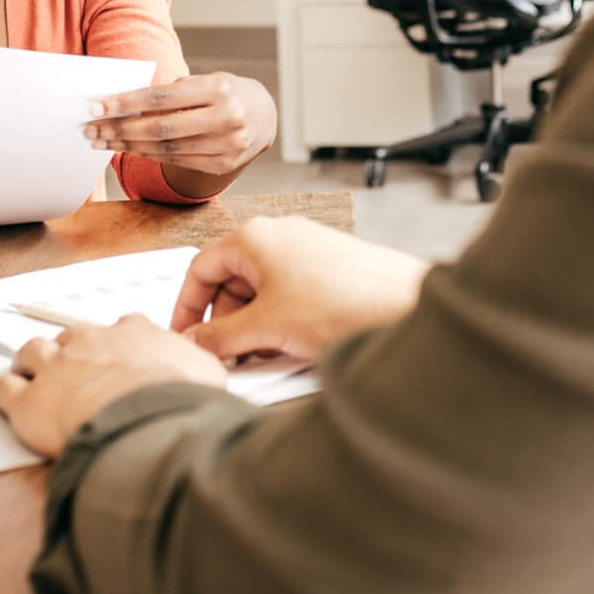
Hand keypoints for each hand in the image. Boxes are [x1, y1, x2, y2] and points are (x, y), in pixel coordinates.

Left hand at [0, 314, 227, 455]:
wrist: (142, 417)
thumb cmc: (175, 398)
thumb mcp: (208, 376)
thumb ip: (203, 369)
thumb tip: (212, 377)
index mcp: (134, 333)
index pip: (123, 328)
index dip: (117, 343)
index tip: (118, 352)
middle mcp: (90, 341)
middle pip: (72, 336)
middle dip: (70, 350)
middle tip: (72, 367)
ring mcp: (56, 366)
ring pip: (32, 352)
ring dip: (29, 361)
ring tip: (29, 371)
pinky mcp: (27, 399)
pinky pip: (3, 387)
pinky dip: (0, 390)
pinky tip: (0, 393)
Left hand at [86, 73, 277, 177]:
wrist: (265, 117)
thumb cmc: (228, 92)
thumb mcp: (207, 80)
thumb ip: (172, 92)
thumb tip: (124, 104)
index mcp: (219, 89)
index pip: (161, 98)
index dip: (125, 104)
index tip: (97, 107)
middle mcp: (225, 118)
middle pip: (159, 128)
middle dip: (120, 129)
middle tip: (91, 128)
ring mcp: (226, 145)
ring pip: (165, 148)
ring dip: (128, 145)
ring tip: (103, 140)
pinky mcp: (222, 165)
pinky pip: (176, 160)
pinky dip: (149, 154)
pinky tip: (129, 148)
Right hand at [171, 216, 429, 362]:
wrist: (409, 306)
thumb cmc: (343, 304)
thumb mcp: (266, 327)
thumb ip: (219, 336)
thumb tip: (193, 342)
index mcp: (255, 237)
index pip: (200, 268)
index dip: (186, 307)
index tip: (184, 337)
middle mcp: (280, 236)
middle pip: (231, 280)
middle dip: (224, 321)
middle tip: (225, 357)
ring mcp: (307, 251)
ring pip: (261, 290)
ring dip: (253, 326)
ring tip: (262, 357)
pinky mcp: (330, 269)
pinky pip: (289, 294)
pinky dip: (280, 321)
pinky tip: (289, 349)